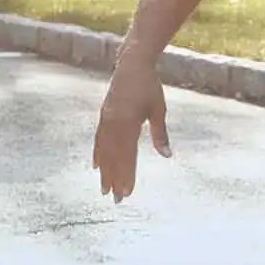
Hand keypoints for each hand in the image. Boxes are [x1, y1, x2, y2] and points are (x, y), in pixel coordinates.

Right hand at [93, 55, 171, 203]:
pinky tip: (96, 166)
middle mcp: (113, 124)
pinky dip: (98, 154)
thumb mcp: (158, 110)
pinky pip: (99, 139)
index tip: (128, 192)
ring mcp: (106, 120)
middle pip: (113, 158)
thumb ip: (160, 134)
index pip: (127, 156)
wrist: (132, 65)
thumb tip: (167, 156)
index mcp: (128, 123)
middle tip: (116, 200)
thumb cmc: (149, 86)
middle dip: (114, 180)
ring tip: (103, 189)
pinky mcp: (103, 116)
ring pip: (104, 151)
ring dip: (104, 171)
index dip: (127, 175)